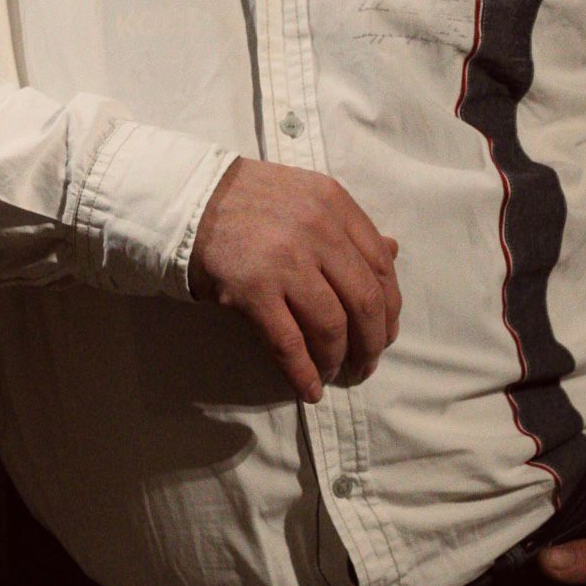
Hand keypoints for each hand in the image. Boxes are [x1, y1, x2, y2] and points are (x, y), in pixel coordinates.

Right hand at [188, 157, 400, 402]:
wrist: (192, 199)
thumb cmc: (253, 200)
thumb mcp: (310, 197)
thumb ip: (349, 226)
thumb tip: (393, 254)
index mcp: (336, 205)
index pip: (381, 266)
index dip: (390, 308)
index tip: (385, 332)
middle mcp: (318, 231)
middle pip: (365, 301)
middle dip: (372, 343)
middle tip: (366, 364)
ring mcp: (285, 262)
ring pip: (331, 326)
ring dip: (338, 360)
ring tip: (335, 373)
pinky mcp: (252, 290)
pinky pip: (289, 343)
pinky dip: (303, 373)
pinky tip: (309, 389)